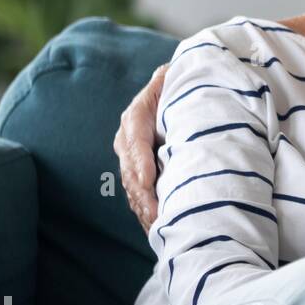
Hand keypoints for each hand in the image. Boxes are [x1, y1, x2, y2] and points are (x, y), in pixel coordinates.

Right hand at [114, 62, 168, 229]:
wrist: (169, 93)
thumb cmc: (176, 85)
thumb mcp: (171, 80)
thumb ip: (169, 81)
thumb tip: (167, 76)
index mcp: (135, 116)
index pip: (135, 141)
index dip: (141, 162)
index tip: (148, 181)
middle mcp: (128, 139)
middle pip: (131, 171)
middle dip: (143, 195)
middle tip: (157, 214)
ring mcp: (130, 158)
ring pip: (133, 187)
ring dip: (144, 208)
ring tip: (158, 226)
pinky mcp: (137, 173)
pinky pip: (138, 195)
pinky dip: (146, 212)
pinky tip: (155, 228)